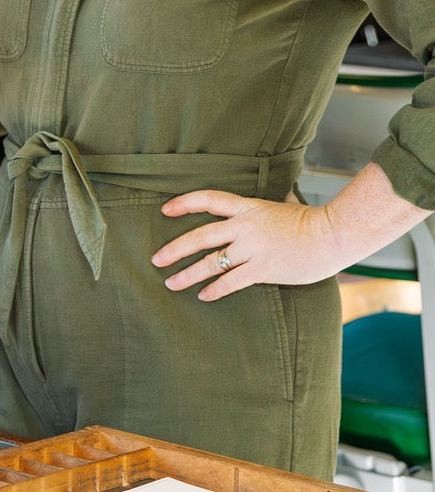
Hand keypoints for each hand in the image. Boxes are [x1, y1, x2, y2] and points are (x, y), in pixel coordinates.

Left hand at [151, 190, 343, 300]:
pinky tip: (203, 295)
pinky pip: (231, 282)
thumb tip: (270, 196)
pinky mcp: (263, 269)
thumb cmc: (310, 221)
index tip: (165, 210)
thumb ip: (268, 203)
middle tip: (156, 260)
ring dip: (187, 275)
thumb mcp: (283, 205)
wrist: (335, 235)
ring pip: (210, 263)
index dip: (184, 203)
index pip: (208, 199)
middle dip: (174, 250)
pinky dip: (214, 290)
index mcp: (248, 207)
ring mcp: (253, 249)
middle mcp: (245, 227)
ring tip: (171, 283)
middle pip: (200, 237)